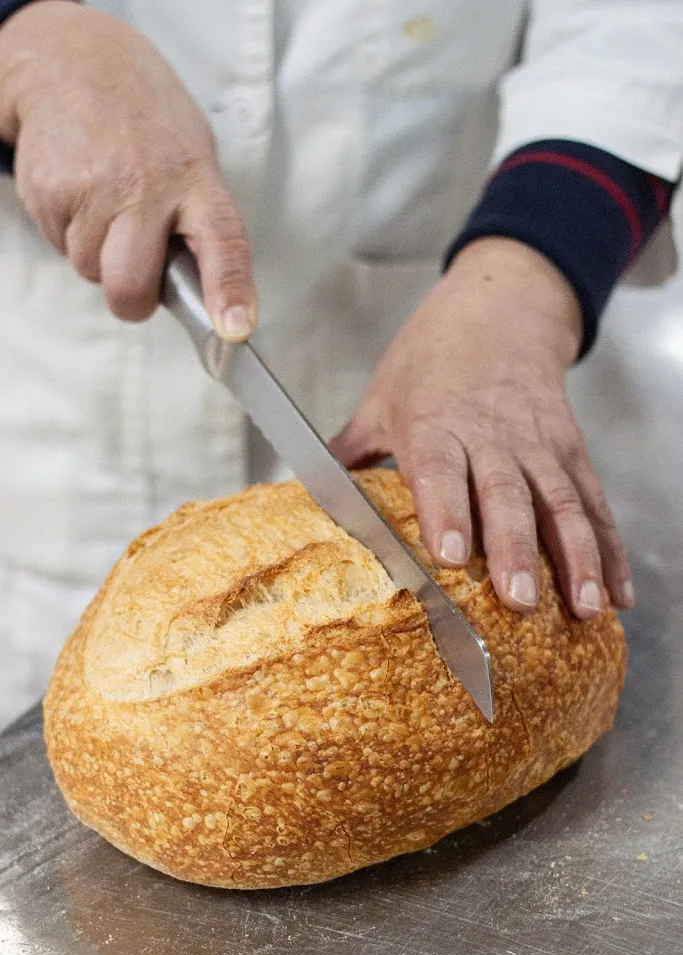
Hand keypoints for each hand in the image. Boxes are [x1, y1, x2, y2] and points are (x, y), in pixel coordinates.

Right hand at [0, 1, 254, 339]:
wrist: (75, 63)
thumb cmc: (148, 125)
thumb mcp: (195, 159)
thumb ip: (201, 224)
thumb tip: (209, 296)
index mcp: (197, 181)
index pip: (223, 244)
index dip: (229, 292)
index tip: (233, 330)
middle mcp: (147, 186)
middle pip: (130, 286)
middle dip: (130, 298)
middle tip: (133, 273)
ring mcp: (94, 189)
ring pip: (91, 271)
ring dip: (98, 254)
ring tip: (106, 203)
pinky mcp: (49, 191)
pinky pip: (60, 246)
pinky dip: (69, 231)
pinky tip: (81, 192)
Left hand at [331, 237, 633, 618]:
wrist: (500, 308)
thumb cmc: (432, 357)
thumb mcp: (383, 395)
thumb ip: (351, 449)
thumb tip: (303, 493)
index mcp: (436, 422)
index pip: (440, 469)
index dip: (446, 512)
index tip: (448, 555)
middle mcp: (491, 434)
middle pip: (507, 493)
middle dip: (516, 549)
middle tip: (519, 602)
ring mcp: (538, 443)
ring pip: (562, 501)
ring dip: (577, 557)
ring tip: (586, 607)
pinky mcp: (570, 449)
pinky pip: (594, 500)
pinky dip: (610, 547)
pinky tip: (616, 590)